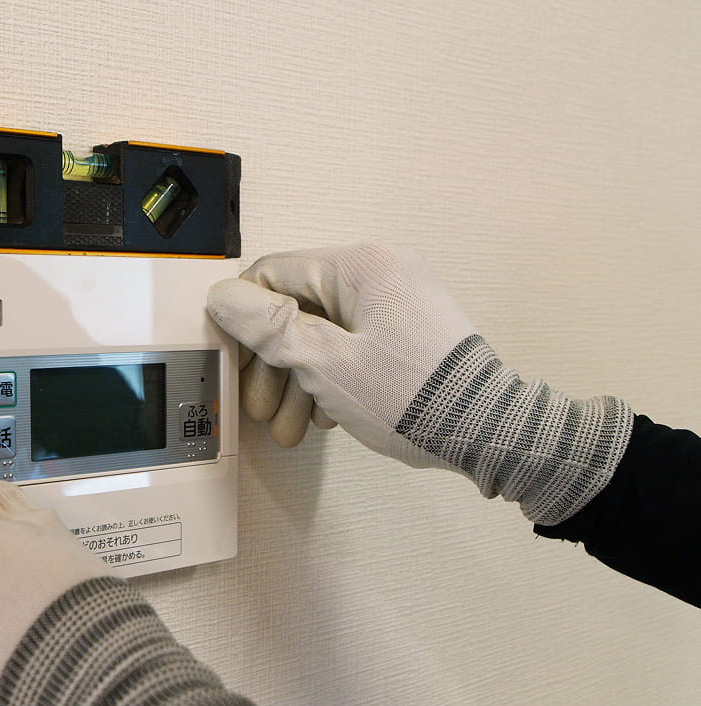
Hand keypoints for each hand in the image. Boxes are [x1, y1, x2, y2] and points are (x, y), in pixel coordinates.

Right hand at [207, 244, 632, 524]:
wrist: (490, 432)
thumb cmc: (411, 394)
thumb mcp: (324, 362)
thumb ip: (267, 327)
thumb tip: (222, 297)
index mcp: (357, 267)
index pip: (271, 274)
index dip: (242, 319)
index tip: (232, 361)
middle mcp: (377, 275)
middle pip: (297, 309)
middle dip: (272, 364)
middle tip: (261, 410)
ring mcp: (396, 305)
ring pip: (323, 335)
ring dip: (299, 381)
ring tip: (291, 429)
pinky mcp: (408, 334)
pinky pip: (352, 346)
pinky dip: (332, 379)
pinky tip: (326, 416)